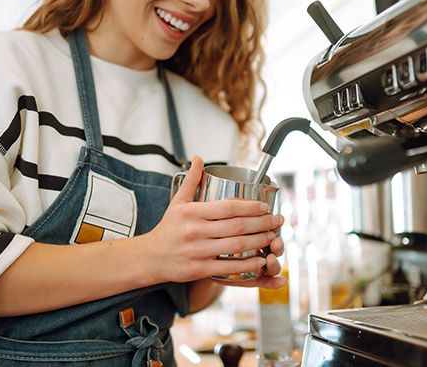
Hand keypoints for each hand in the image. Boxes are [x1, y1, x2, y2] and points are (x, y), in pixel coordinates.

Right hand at [146, 156, 283, 282]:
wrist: (150, 257)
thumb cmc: (167, 229)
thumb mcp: (177, 202)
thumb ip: (191, 181)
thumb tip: (199, 158)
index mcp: (192, 213)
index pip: (228, 207)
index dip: (251, 207)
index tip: (265, 207)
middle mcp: (195, 231)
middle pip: (237, 226)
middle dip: (262, 223)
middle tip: (277, 221)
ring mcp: (198, 251)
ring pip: (236, 245)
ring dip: (259, 241)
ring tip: (273, 237)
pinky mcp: (199, 269)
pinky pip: (228, 266)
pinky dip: (247, 264)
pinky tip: (260, 259)